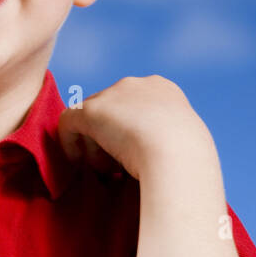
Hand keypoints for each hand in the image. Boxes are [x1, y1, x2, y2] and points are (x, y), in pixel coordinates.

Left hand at [55, 75, 212, 180]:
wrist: (179, 157)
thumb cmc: (187, 161)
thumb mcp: (181, 142)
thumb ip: (161, 138)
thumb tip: (140, 151)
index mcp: (163, 90)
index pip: (133, 107)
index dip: (128, 131)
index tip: (132, 156)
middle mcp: (137, 84)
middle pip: (110, 112)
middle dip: (109, 139)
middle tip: (115, 169)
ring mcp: (113, 94)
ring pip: (91, 119)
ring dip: (94, 146)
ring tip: (107, 171)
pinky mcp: (92, 110)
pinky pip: (68, 122)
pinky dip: (69, 143)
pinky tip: (75, 163)